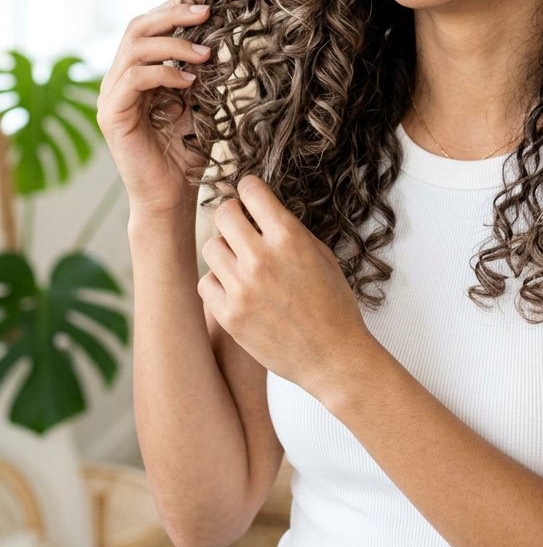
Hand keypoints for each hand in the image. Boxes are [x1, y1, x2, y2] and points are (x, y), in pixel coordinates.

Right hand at [97, 0, 213, 216]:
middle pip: (138, 27)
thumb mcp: (202, 101)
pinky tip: (190, 81)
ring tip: (206, 54)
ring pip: (135, 48)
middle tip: (207, 12)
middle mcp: (120, 78)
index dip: (175, 8)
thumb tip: (218, 35)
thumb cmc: (187, 151)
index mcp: (138, 71)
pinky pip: (133, 78)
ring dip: (174, 45)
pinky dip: (163, 73)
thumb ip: (202, 71)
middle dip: (174, 15)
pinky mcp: (111, 114)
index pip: (150, 26)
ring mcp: (111, 95)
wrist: (173, 195)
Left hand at [198, 174, 378, 404]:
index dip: (249, 189)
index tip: (250, 195)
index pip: (251, 190)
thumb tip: (262, 210)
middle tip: (239, 225)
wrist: (332, 356)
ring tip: (240, 262)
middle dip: (232, 215)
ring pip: (210, 247)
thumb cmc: (333, 304)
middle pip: (223, 214)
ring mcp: (242, 287)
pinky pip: (205, 282)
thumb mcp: (321, 255)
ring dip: (224, 250)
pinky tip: (235, 288)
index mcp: (289, 237)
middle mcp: (262, 257)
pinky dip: (217, 282)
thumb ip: (289, 230)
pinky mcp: (229, 315)